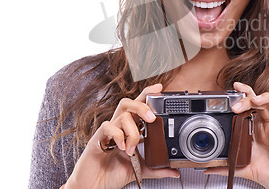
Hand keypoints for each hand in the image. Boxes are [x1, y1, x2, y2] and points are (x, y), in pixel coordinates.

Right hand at [63, 83, 179, 188]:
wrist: (94, 186)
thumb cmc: (112, 174)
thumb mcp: (140, 170)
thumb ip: (157, 168)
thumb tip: (174, 171)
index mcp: (128, 129)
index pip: (137, 106)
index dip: (147, 94)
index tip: (160, 88)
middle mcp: (118, 127)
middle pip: (127, 103)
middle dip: (142, 106)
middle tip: (152, 118)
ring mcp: (107, 133)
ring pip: (121, 115)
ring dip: (132, 130)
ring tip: (132, 148)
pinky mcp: (96, 140)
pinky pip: (107, 127)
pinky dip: (118, 135)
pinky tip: (121, 147)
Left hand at [203, 82, 268, 188]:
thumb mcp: (244, 167)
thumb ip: (226, 166)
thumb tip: (207, 169)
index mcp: (259, 128)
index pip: (252, 105)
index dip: (244, 95)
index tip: (232, 89)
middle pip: (261, 101)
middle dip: (249, 98)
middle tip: (237, 105)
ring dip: (265, 97)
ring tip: (254, 100)